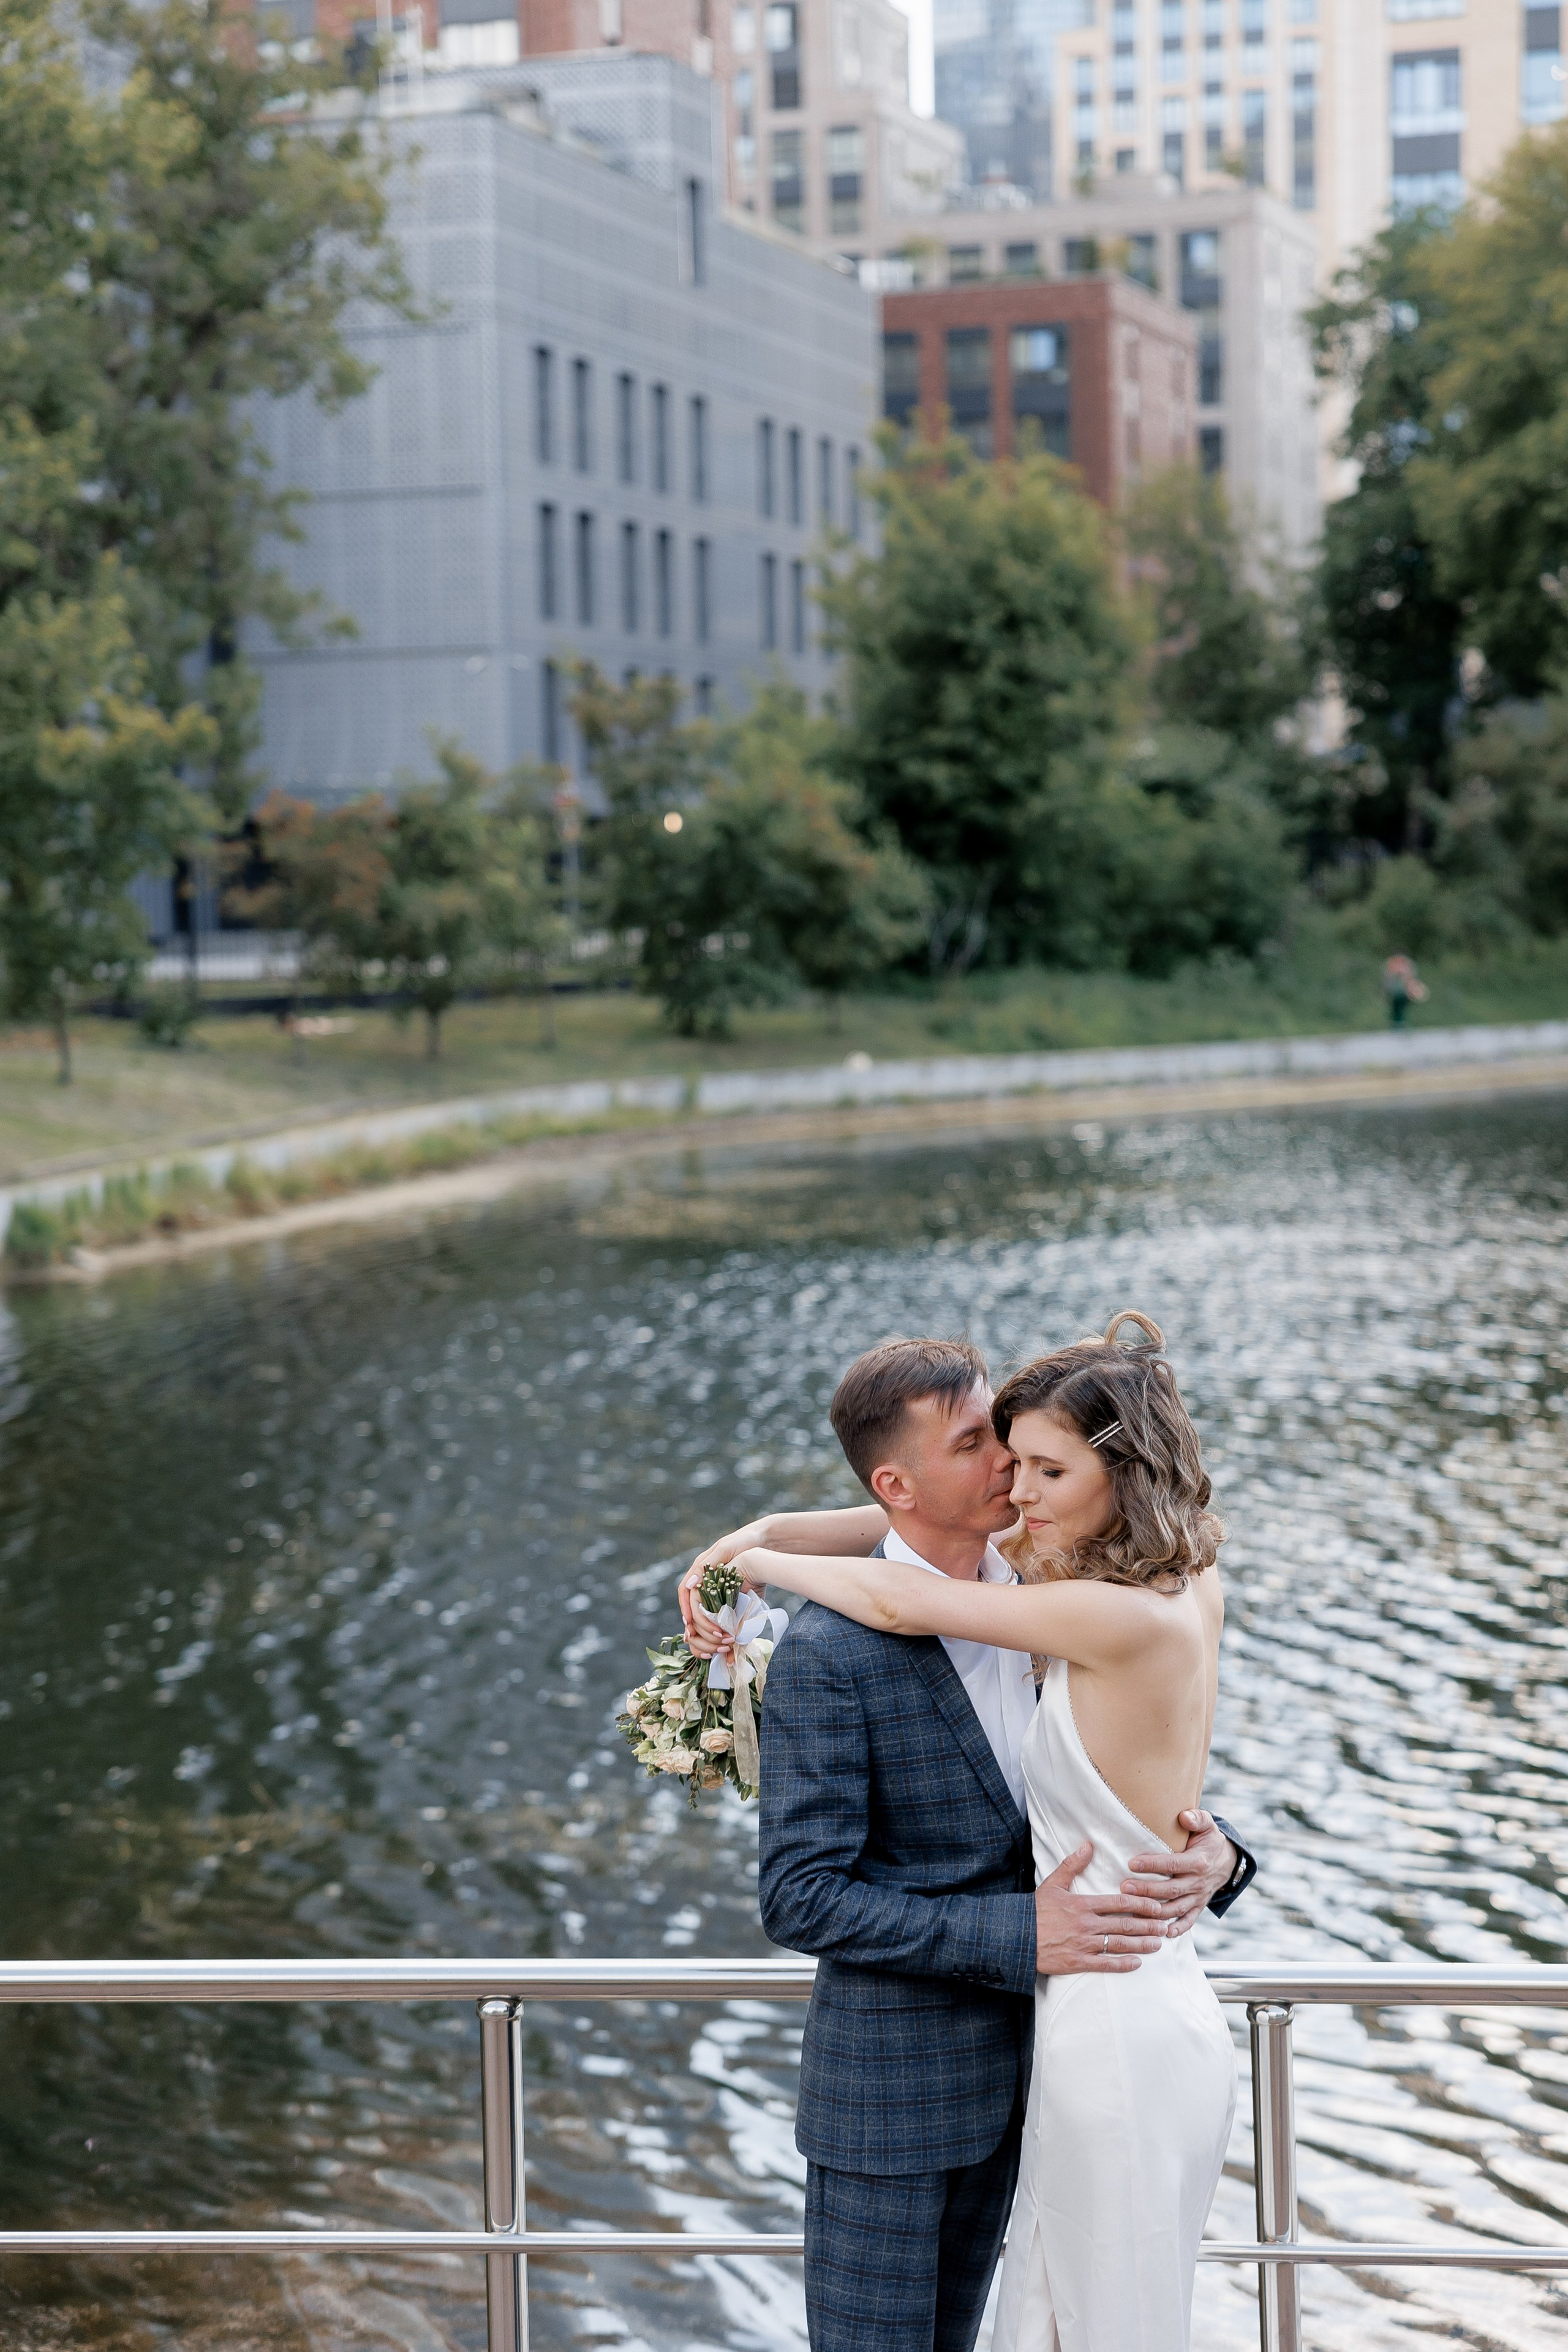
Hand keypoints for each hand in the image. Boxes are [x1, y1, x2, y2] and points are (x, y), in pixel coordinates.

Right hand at [678, 1526, 768, 1657]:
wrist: (766, 1542)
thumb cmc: (744, 1542)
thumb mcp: (725, 1549)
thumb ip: (706, 1566)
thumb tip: (690, 1584)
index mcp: (701, 1571)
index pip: (685, 1593)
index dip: (686, 1609)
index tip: (689, 1625)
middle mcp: (707, 1583)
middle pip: (694, 1609)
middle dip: (699, 1627)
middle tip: (709, 1639)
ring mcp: (719, 1591)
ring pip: (707, 1616)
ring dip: (710, 1633)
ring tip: (718, 1646)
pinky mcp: (733, 1598)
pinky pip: (724, 1616)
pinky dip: (724, 1630)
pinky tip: (728, 1643)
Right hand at [1035, 1841, 1165, 1975]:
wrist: (1016, 1936)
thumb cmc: (1035, 1910)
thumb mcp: (1052, 1883)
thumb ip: (1072, 1865)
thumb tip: (1088, 1846)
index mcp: (1083, 1904)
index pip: (1119, 1902)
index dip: (1141, 1904)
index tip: (1156, 1906)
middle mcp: (1087, 1924)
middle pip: (1124, 1925)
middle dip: (1148, 1926)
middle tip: (1165, 1926)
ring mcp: (1084, 1945)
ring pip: (1119, 1945)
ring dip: (1141, 1944)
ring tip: (1157, 1943)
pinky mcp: (1078, 1962)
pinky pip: (1105, 1964)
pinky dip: (1123, 1964)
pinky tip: (1137, 1963)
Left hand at [1121, 1811, 1236, 1937]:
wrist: (1228, 1861)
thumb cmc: (1209, 1839)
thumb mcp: (1207, 1824)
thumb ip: (1196, 1818)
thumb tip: (1183, 1816)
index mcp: (1198, 1861)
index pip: (1172, 1864)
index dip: (1153, 1865)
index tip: (1132, 1863)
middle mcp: (1198, 1882)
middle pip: (1170, 1889)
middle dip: (1147, 1890)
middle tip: (1125, 1888)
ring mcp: (1198, 1897)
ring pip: (1175, 1907)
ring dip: (1155, 1911)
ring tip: (1133, 1909)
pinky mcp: (1199, 1907)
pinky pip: (1189, 1921)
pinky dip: (1178, 1928)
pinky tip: (1163, 1932)